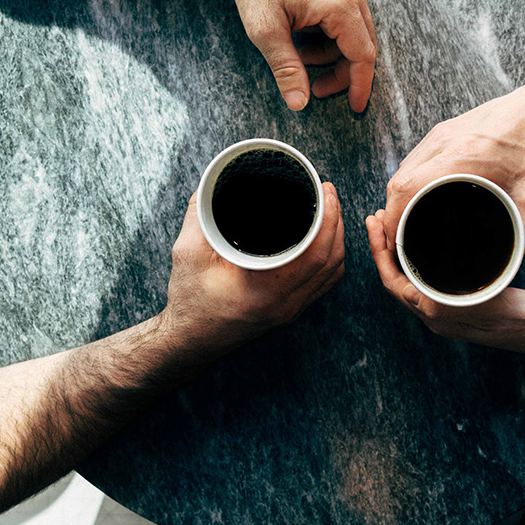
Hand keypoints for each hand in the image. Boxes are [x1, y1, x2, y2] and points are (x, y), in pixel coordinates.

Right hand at [165, 182, 345, 343]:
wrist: (190, 340)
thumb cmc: (188, 300)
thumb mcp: (188, 253)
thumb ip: (201, 215)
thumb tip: (213, 183)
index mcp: (265, 290)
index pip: (315, 254)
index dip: (328, 220)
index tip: (325, 191)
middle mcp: (285, 303)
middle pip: (331, 260)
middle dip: (336, 221)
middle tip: (328, 191)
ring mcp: (291, 310)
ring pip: (332, 273)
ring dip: (336, 238)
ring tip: (330, 209)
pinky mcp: (290, 310)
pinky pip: (324, 283)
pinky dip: (331, 257)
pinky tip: (325, 238)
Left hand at [224, 0, 376, 112]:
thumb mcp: (266, 30)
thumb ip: (286, 69)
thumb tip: (300, 103)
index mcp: (340, 3)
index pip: (362, 56)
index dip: (359, 85)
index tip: (355, 107)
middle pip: (363, 45)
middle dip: (340, 71)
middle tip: (315, 87)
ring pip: (355, 31)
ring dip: (332, 51)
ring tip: (299, 55)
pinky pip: (348, 13)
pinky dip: (331, 32)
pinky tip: (305, 34)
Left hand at [365, 208, 524, 354]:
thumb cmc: (524, 317)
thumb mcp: (488, 305)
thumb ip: (454, 302)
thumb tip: (422, 295)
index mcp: (437, 316)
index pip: (393, 282)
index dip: (380, 252)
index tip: (376, 222)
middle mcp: (436, 316)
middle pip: (396, 278)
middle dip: (383, 247)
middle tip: (377, 216)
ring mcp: (447, 310)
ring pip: (409, 278)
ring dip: (398, 251)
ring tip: (393, 223)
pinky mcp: (460, 302)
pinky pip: (427, 279)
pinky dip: (417, 257)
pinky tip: (423, 240)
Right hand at [382, 91, 524, 249]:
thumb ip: (521, 230)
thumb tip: (515, 260)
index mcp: (461, 158)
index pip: (407, 188)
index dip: (393, 217)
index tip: (394, 238)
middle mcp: (443, 143)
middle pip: (398, 181)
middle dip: (391, 212)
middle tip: (397, 236)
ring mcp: (439, 134)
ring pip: (402, 169)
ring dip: (398, 195)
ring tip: (403, 219)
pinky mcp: (441, 130)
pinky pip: (414, 158)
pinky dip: (408, 179)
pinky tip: (415, 194)